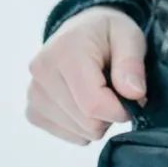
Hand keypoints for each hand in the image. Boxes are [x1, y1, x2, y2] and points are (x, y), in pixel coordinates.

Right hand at [25, 5, 146, 144]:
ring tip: (98, 92)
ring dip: (97, 120)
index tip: (132, 97)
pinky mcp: (33, 111)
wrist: (80, 31)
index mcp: (65, 52)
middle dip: (110, 113)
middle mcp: (42, 73)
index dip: (121, 110)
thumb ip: (132, 64)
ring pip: (80, 133)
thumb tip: (134, 94)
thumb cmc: (106, 33)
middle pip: (88, 123)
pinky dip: (83, 126)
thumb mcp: (129, 36)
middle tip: (114, 89)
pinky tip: (83, 101)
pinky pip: (68, 136)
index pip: (94, 104)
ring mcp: (33, 94)